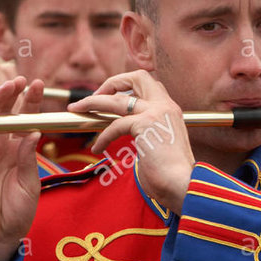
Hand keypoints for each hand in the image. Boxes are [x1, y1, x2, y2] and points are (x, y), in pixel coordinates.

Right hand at [0, 77, 43, 260]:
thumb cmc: (17, 212)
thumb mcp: (30, 185)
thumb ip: (28, 160)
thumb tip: (33, 132)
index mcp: (20, 150)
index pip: (26, 119)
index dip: (31, 101)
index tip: (39, 84)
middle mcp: (2, 147)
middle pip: (6, 114)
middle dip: (12, 95)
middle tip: (21, 79)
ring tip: (5, 87)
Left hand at [68, 70, 193, 213]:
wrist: (183, 184)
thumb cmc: (173, 174)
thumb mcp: (162, 145)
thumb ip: (149, 134)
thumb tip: (134, 137)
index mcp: (171, 110)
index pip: (151, 84)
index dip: (130, 86)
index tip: (113, 98)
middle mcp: (166, 106)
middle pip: (137, 76)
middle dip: (112, 82)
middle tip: (95, 95)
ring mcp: (156, 113)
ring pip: (117, 99)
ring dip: (93, 102)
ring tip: (76, 108)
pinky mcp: (145, 124)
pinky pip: (115, 125)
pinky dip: (103, 136)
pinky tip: (97, 148)